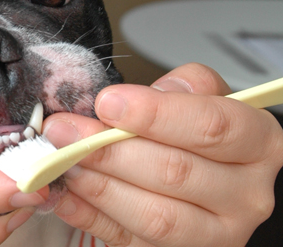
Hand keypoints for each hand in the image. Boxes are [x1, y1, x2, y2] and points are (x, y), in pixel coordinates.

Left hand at [43, 63, 282, 246]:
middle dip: (108, 149)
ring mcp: (215, 234)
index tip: (107, 103)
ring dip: (98, 185)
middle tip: (64, 130)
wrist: (211, 171)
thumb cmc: (199, 129)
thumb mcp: (203, 96)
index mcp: (257, 144)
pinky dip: (91, 217)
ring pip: (154, 216)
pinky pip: (131, 243)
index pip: (210, 127)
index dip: (153, 114)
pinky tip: (66, 194)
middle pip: (174, 172)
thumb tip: (145, 96)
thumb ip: (182, 88)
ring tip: (63, 160)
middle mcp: (245, 194)